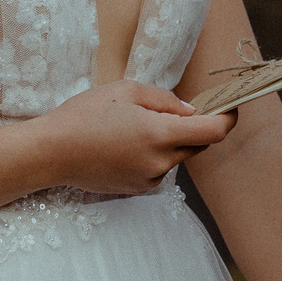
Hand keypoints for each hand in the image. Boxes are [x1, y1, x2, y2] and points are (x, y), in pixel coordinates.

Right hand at [41, 80, 234, 195]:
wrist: (51, 152)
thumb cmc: (85, 115)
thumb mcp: (126, 90)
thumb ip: (165, 100)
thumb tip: (189, 111)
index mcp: (160, 135)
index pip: (214, 132)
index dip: (228, 117)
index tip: (230, 107)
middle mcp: (160, 162)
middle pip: (198, 144)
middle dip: (196, 126)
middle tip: (180, 109)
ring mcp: (150, 180)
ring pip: (177, 156)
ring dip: (171, 141)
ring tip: (138, 125)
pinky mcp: (138, 189)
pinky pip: (159, 168)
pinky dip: (155, 155)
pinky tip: (127, 143)